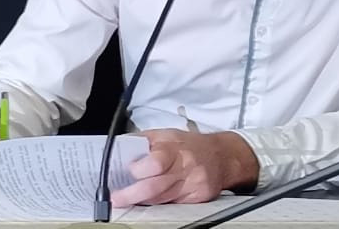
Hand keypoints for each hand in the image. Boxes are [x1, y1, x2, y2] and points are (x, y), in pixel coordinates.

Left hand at [109, 129, 258, 207]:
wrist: (221, 156)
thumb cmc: (188, 144)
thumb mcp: (165, 134)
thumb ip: (142, 141)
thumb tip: (118, 148)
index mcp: (174, 148)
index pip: (156, 162)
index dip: (139, 170)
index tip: (127, 172)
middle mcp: (185, 167)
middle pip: (156, 186)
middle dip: (132, 195)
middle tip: (117, 199)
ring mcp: (193, 184)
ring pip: (162, 198)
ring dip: (142, 200)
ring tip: (127, 199)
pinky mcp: (198, 198)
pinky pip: (173, 204)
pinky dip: (159, 203)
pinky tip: (149, 200)